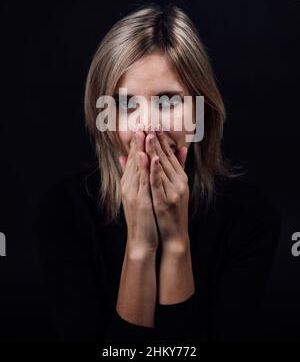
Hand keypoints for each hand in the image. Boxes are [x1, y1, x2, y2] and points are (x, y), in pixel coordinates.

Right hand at [119, 127, 158, 256]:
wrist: (141, 240)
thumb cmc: (142, 217)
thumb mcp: (136, 194)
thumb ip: (131, 176)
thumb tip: (125, 159)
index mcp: (129, 183)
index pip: (133, 158)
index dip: (136, 142)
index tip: (141, 126)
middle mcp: (129, 185)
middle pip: (133, 159)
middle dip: (137, 141)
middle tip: (141, 122)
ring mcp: (133, 192)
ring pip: (137, 167)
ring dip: (141, 149)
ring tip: (144, 132)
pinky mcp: (140, 200)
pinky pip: (143, 181)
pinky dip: (146, 168)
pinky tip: (149, 156)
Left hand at [145, 125, 189, 251]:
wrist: (174, 236)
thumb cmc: (172, 211)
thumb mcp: (176, 188)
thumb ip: (177, 168)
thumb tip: (182, 148)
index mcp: (180, 177)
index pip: (169, 153)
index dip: (161, 137)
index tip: (154, 122)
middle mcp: (178, 181)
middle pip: (166, 156)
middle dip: (157, 138)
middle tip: (150, 121)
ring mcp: (173, 191)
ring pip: (162, 166)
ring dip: (155, 149)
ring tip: (149, 133)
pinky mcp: (164, 200)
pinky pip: (158, 182)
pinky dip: (155, 170)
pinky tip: (152, 158)